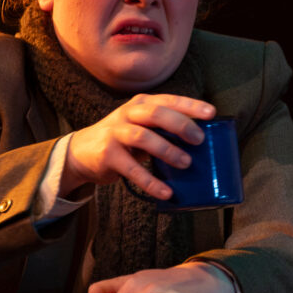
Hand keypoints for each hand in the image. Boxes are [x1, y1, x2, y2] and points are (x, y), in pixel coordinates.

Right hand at [60, 94, 215, 199]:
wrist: (81, 152)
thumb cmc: (123, 139)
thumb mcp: (142, 127)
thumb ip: (164, 130)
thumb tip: (202, 145)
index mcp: (141, 104)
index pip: (168, 100)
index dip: (190, 105)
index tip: (211, 113)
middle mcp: (128, 114)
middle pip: (156, 114)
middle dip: (181, 125)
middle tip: (199, 140)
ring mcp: (115, 133)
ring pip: (143, 137)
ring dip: (168, 150)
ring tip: (187, 163)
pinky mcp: (107, 154)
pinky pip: (132, 169)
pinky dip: (151, 182)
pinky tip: (166, 192)